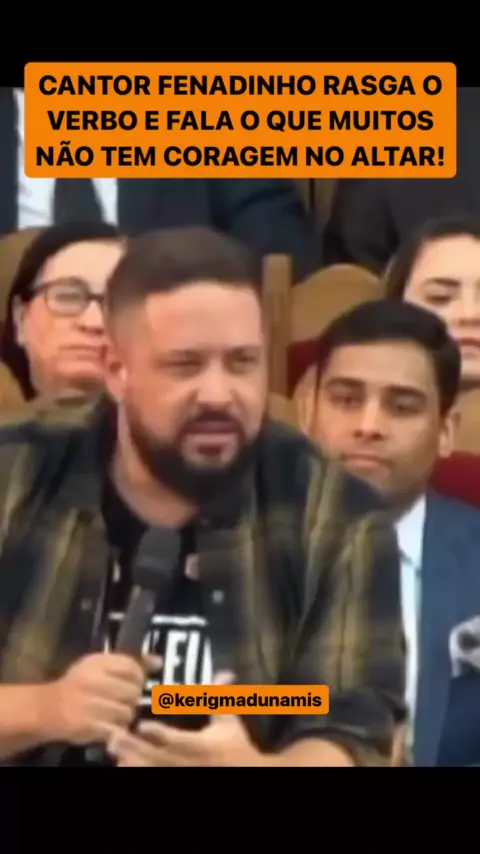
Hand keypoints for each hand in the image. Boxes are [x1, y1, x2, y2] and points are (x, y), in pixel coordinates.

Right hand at [39, 652, 159, 745]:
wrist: (49, 708)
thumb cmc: (79, 684)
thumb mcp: (100, 666)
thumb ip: (130, 663)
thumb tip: (159, 661)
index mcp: (97, 662)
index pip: (132, 667)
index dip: (137, 677)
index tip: (131, 682)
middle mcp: (94, 681)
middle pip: (133, 691)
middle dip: (131, 697)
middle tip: (122, 700)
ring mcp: (91, 704)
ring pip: (128, 712)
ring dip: (124, 715)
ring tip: (114, 713)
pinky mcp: (90, 725)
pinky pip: (117, 728)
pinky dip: (116, 728)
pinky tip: (108, 723)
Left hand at [107, 671, 264, 766]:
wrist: (246, 774)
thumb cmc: (236, 748)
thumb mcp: (230, 723)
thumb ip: (221, 699)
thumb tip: (224, 672)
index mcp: (201, 747)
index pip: (177, 741)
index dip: (159, 734)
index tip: (142, 724)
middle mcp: (188, 763)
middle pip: (157, 758)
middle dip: (136, 748)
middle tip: (115, 736)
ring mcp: (180, 775)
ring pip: (152, 771)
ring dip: (132, 761)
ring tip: (114, 749)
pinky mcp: (176, 780)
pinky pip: (153, 778)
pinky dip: (138, 771)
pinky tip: (123, 764)